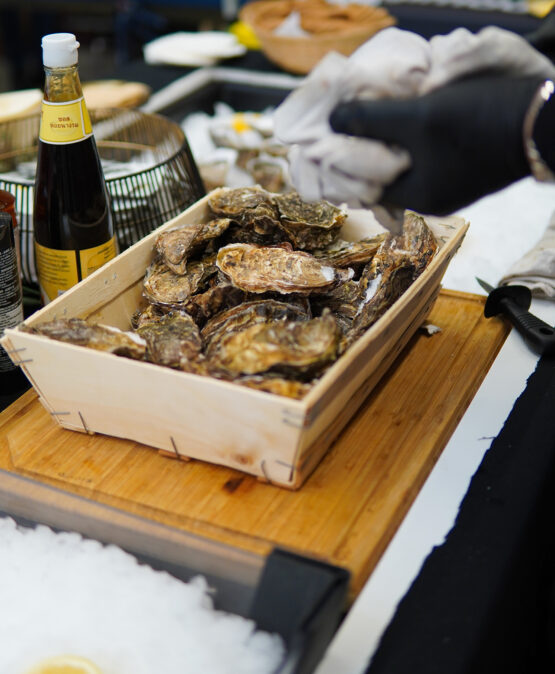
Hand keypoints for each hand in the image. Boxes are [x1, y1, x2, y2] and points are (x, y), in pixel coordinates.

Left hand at [330, 75, 542, 214]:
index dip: (347, 164)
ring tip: (378, 118)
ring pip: (408, 166)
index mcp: (418, 196)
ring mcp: (451, 186)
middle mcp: (433, 198)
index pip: (367, 188)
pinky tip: (409, 122)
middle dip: (369, 152)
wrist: (541, 119)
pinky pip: (428, 160)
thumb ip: (373, 121)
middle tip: (353, 124)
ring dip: (392, 144)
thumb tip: (332, 121)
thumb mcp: (418, 117)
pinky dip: (414, 144)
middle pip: (387, 177)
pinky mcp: (464, 170)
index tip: (335, 139)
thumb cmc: (476, 122)